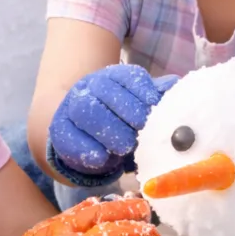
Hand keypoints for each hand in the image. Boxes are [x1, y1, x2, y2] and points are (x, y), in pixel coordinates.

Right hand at [49, 65, 175, 181]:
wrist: (81, 132)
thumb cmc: (120, 120)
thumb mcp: (140, 107)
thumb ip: (156, 98)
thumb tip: (175, 87)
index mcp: (115, 76)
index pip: (130, 77)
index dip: (144, 94)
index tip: (155, 112)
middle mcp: (91, 86)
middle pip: (106, 90)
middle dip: (128, 112)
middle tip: (142, 133)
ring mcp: (72, 106)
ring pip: (86, 110)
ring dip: (108, 130)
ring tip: (125, 148)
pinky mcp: (60, 129)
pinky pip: (69, 136)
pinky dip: (86, 149)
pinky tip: (102, 159)